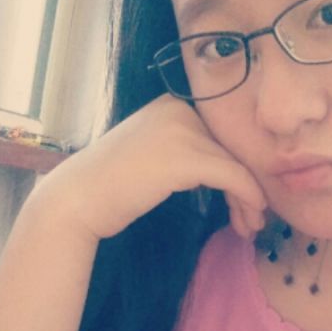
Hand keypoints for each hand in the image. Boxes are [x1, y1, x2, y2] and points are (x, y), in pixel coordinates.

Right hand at [31, 93, 266, 239]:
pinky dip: (247, 198)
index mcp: (174, 104)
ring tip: (252, 227)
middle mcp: (180, 108)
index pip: (221, 137)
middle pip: (231, 150)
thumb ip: (191, 151)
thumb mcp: (159, 154)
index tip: (247, 200)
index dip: (240, 170)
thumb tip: (232, 170)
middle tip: (254, 219)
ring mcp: (182, 129)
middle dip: (248, 188)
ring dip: (249, 200)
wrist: (77, 200)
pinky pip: (232, 176)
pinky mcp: (184, 156)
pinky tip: (251, 219)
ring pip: (236, 164)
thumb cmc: (115, 186)